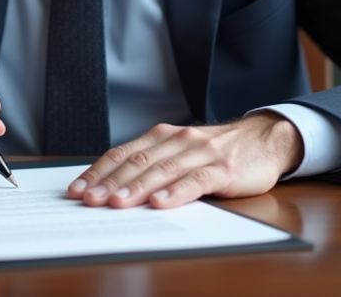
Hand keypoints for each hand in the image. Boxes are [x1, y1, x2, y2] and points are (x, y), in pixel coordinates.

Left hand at [65, 111, 302, 208]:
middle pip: (138, 162)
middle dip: (110, 183)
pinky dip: (177, 192)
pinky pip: (197, 180)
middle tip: (90, 200)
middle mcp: (178, 140)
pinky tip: (161, 203)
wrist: (264, 140)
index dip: (97, 171)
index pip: (122, 154)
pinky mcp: (224, 169)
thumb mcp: (180, 153)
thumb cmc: (216, 153)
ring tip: (117, 204)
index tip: (76, 189)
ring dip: (137, 188)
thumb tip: (112, 190)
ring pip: (163, 170)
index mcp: (162, 137)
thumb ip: (153, 165)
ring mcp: (201, 153)